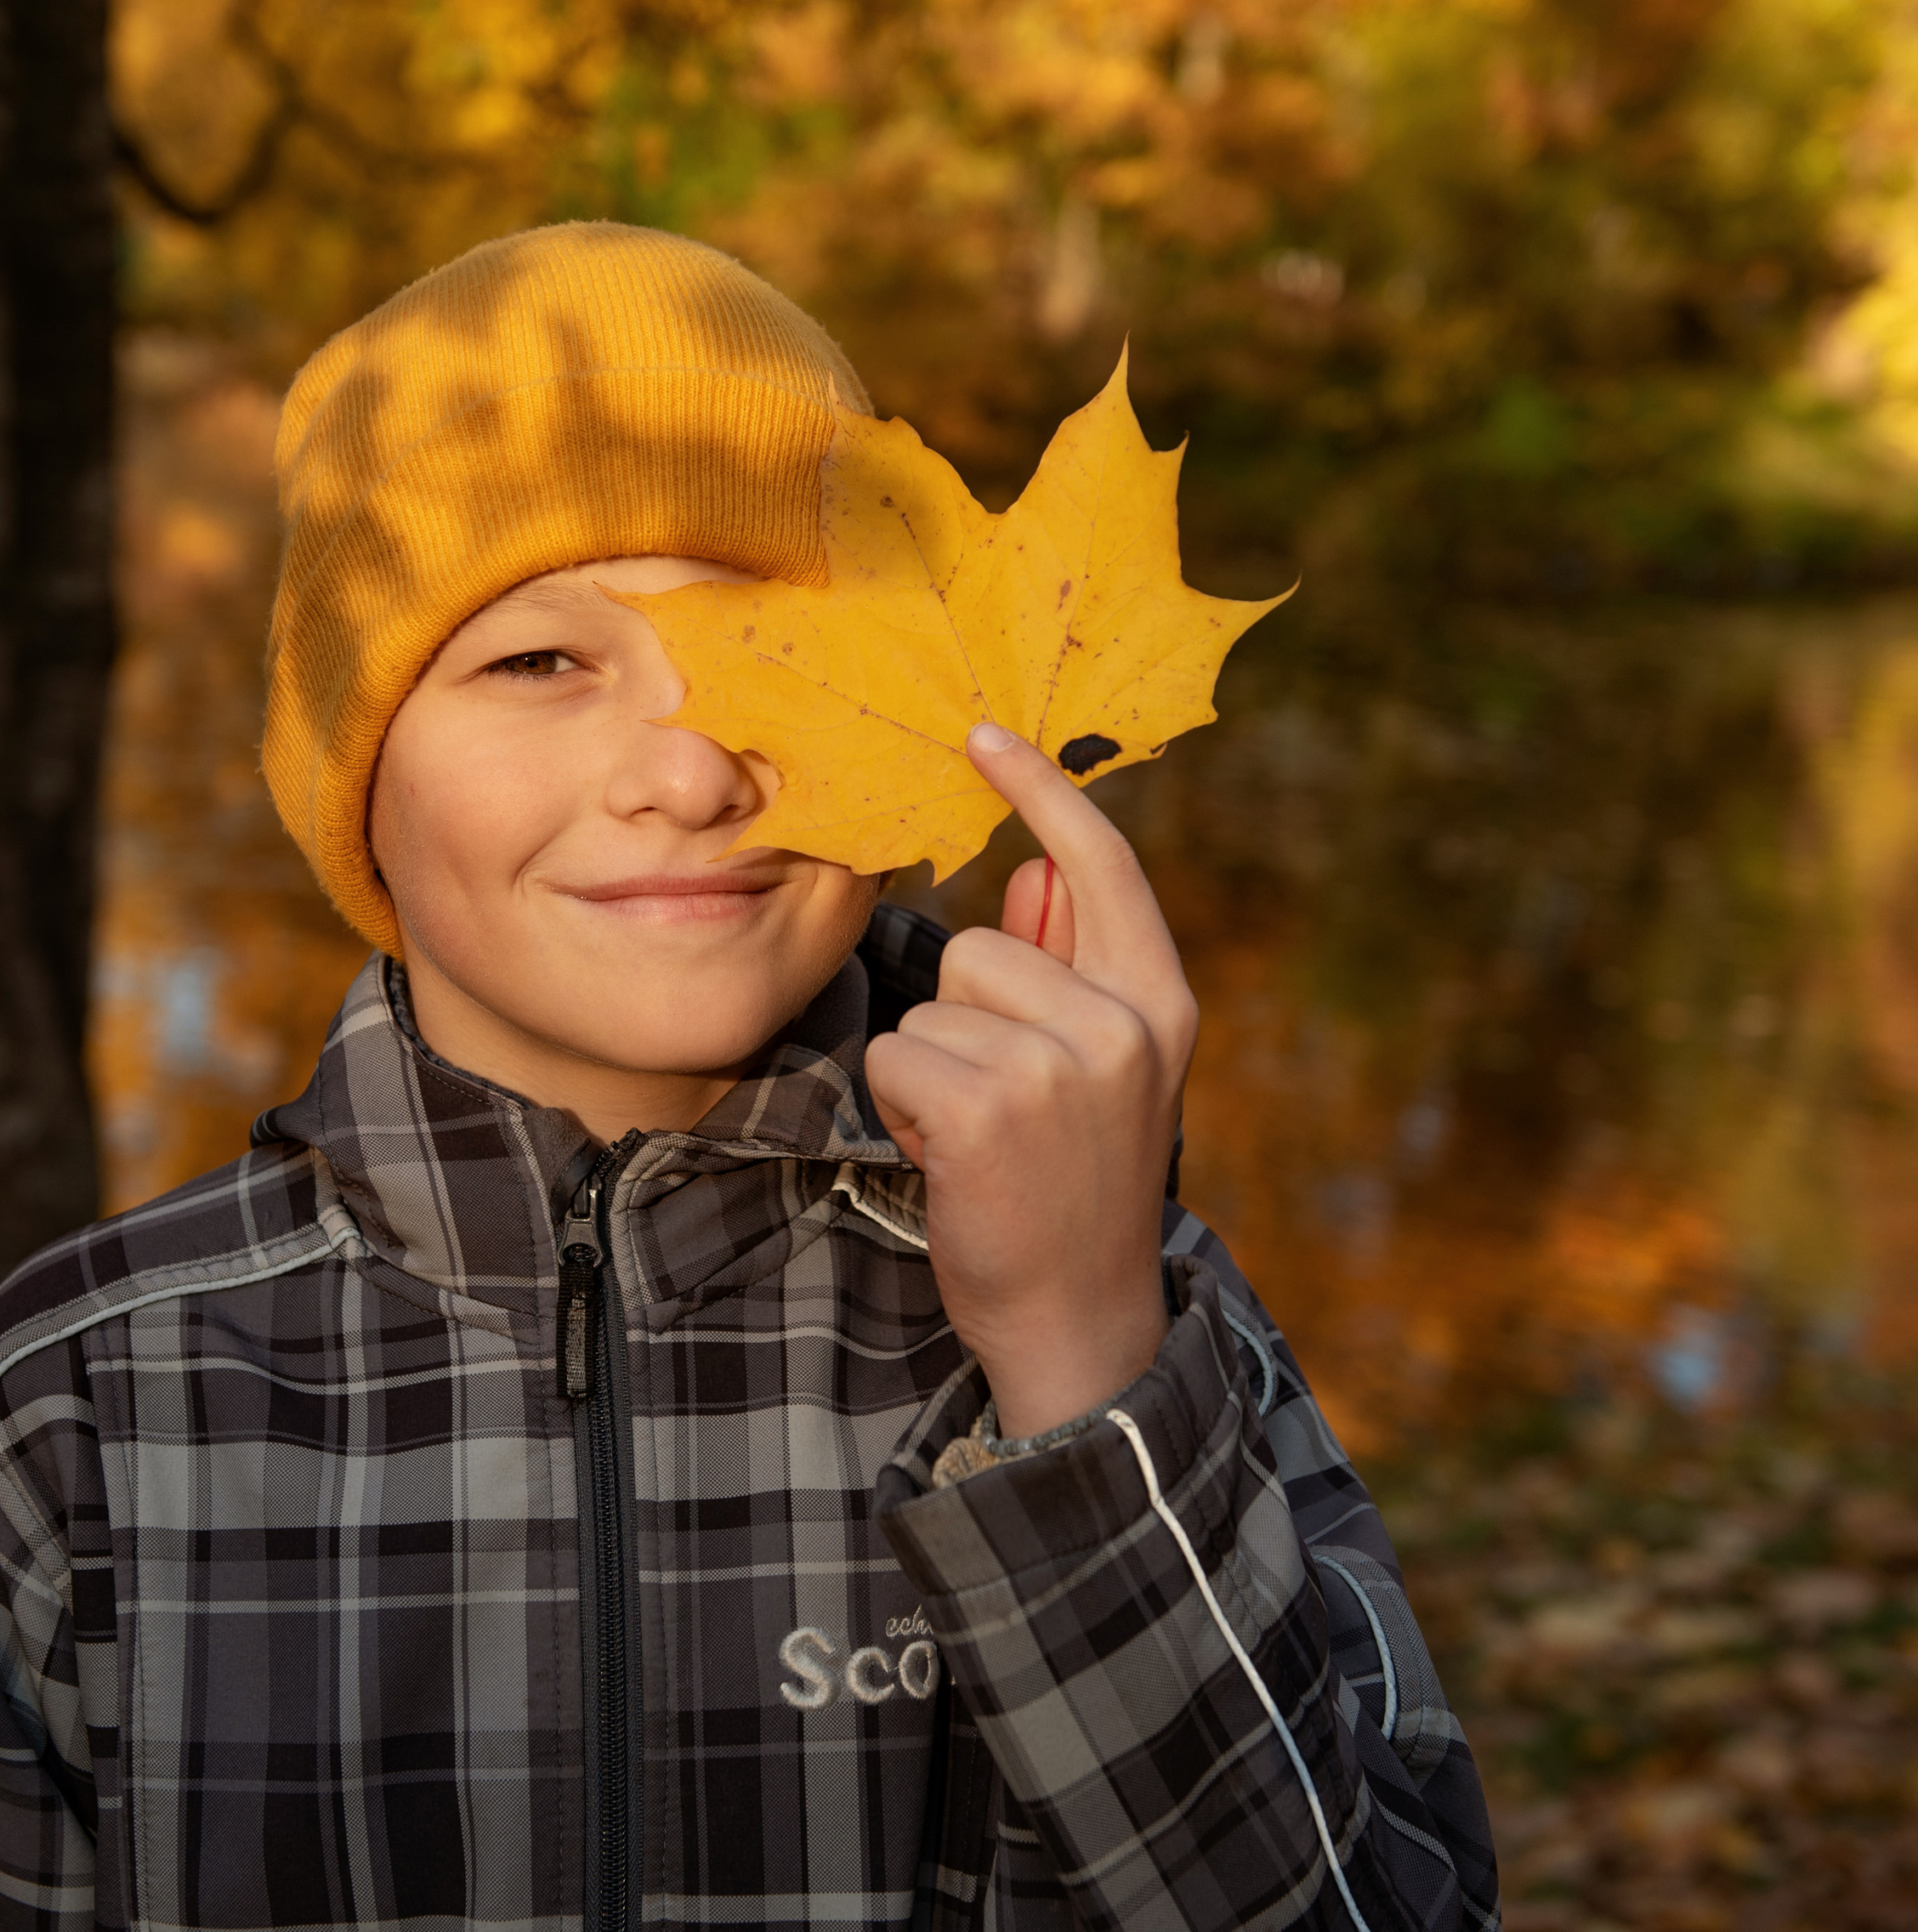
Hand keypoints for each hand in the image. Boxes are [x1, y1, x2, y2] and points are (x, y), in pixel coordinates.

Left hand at [863, 721, 1198, 1437]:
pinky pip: (897, 1055)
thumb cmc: (1076, 1188)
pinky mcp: (993, 1106)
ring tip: (977, 1136)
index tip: (982, 736)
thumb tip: (1029, 871)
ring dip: (930, 1066)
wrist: (1079, 1322)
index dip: (1042, 790)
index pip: (1104, 862)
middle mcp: (1126, 1022)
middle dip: (963, 1018)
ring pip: (933, 1002)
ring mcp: (1064, 1063)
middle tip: (998, 1103)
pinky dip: (899, 1107)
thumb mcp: (1102, 1071)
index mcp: (1162, 1000)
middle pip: (980, 945)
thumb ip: (1071, 965)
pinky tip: (946, 1158)